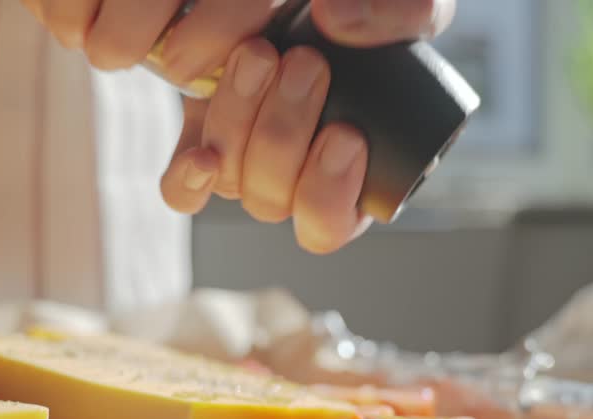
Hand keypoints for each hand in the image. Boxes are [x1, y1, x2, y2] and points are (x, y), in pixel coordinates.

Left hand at [22, 0, 455, 253]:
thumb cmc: (367, 17)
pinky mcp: (201, 140)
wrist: (308, 10)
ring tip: (261, 55)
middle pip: (273, 199)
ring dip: (243, 120)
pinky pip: (182, 190)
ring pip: (231, 181)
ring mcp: (243, 162)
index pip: (330, 222)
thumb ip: (397, 16)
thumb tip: (334, 20)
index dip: (331, 193)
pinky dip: (189, 178)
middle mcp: (293, 180)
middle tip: (307, 64)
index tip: (345, 133)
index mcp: (349, 176)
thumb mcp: (409, 7)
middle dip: (287, 133)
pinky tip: (201, 154)